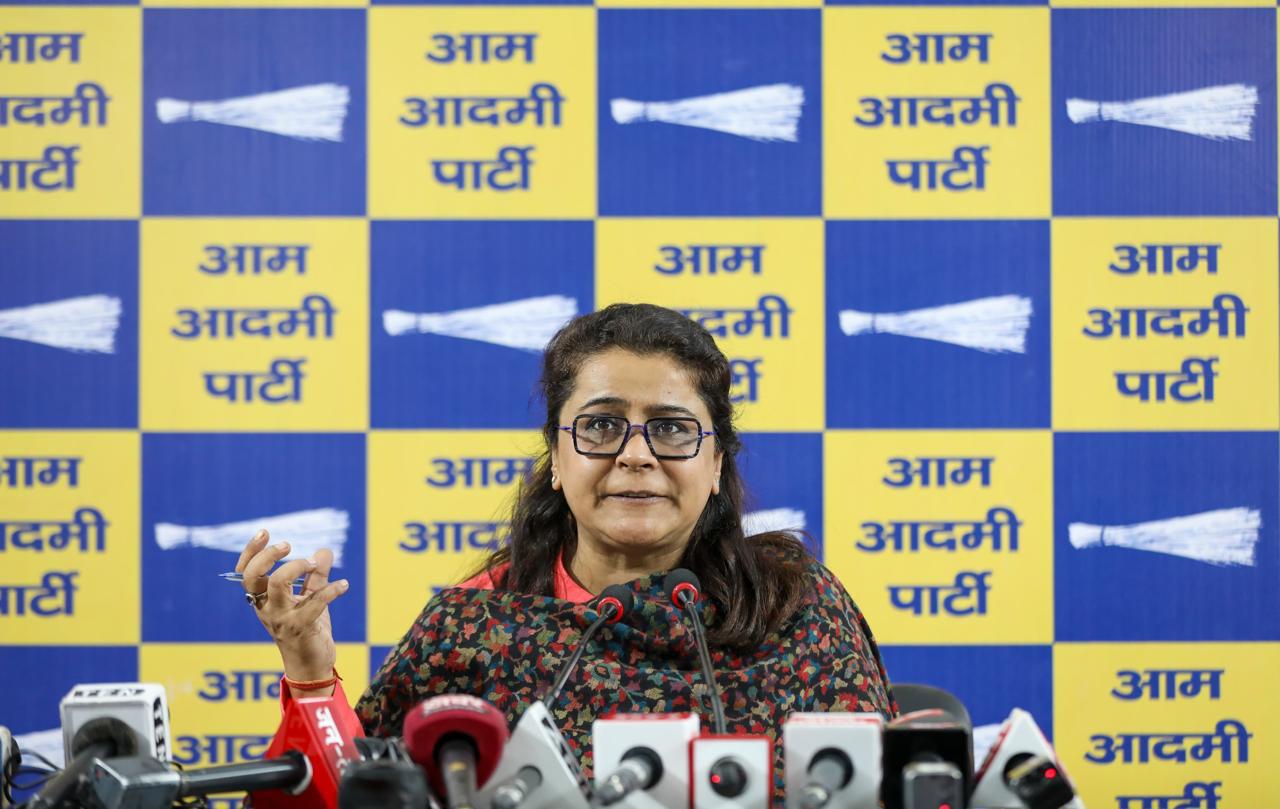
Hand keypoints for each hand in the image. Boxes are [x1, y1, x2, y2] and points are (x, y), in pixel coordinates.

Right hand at [236, 528, 347, 682]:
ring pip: (278, 584)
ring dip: (297, 566)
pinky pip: (314, 602)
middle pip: (254, 576)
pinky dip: (332, 590)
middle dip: (269, 555)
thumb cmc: (307, 630)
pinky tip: (344, 585)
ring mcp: (281, 618)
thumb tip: (324, 550)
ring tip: (314, 564)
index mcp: (263, 600)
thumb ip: (315, 576)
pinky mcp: (301, 627)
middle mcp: (266, 608)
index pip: (246, 573)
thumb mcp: (309, 599)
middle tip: (288, 545)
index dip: (251, 551)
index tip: (264, 532)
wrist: (311, 666)